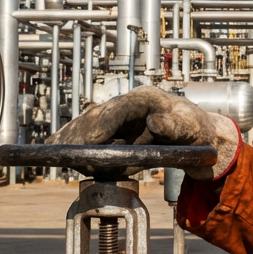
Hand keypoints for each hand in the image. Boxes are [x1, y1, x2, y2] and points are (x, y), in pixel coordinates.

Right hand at [48, 86, 239, 178]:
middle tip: (68, 154)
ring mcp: (118, 117)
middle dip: (80, 135)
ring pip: (88, 125)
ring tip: (55, 152)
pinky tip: (55, 148)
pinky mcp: (114, 130)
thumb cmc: (195, 129)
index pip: (116, 110)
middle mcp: (127, 105)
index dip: (101, 126)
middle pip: (96, 117)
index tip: (90, 142)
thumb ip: (175, 125)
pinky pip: (89, 134)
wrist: (197, 136)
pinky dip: (72, 141)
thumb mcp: (191, 127)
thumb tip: (157, 122)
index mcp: (145, 99)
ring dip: (72, 139)